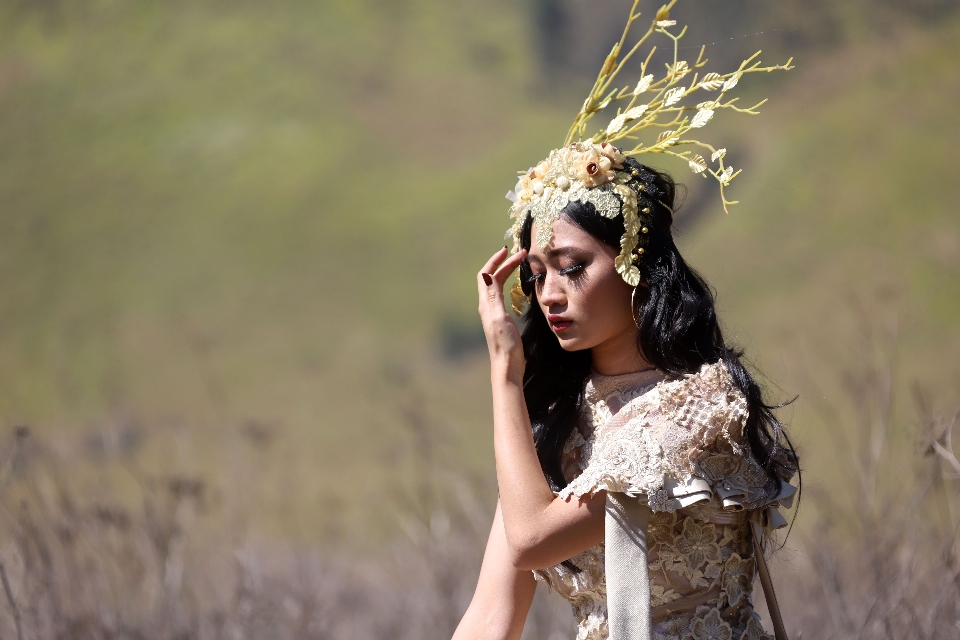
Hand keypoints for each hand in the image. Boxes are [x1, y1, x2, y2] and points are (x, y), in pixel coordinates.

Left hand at [477, 247, 527, 383]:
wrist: (507, 367)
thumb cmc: (505, 344)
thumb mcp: (499, 318)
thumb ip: (493, 297)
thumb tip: (486, 274)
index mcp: (487, 304)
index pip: (486, 275)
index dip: (495, 261)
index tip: (509, 251)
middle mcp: (488, 306)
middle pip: (492, 278)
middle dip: (504, 264)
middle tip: (521, 255)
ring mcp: (494, 313)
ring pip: (497, 285)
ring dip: (506, 272)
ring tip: (519, 264)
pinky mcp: (501, 320)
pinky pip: (503, 295)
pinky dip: (509, 284)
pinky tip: (518, 288)